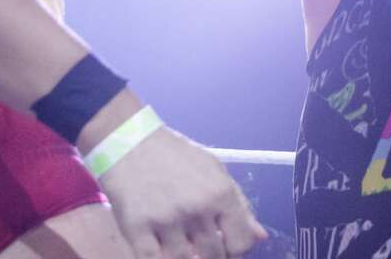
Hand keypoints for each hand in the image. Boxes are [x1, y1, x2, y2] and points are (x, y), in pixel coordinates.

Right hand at [100, 126, 266, 258]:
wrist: (130, 142)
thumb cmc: (176, 156)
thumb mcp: (215, 170)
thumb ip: (239, 205)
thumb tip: (260, 236)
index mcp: (220, 192)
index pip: (241, 242)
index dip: (237, 250)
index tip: (228, 246)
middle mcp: (196, 208)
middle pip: (215, 256)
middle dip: (213, 255)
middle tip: (204, 245)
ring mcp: (166, 220)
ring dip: (188, 257)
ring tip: (185, 244)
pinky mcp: (136, 229)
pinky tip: (163, 250)